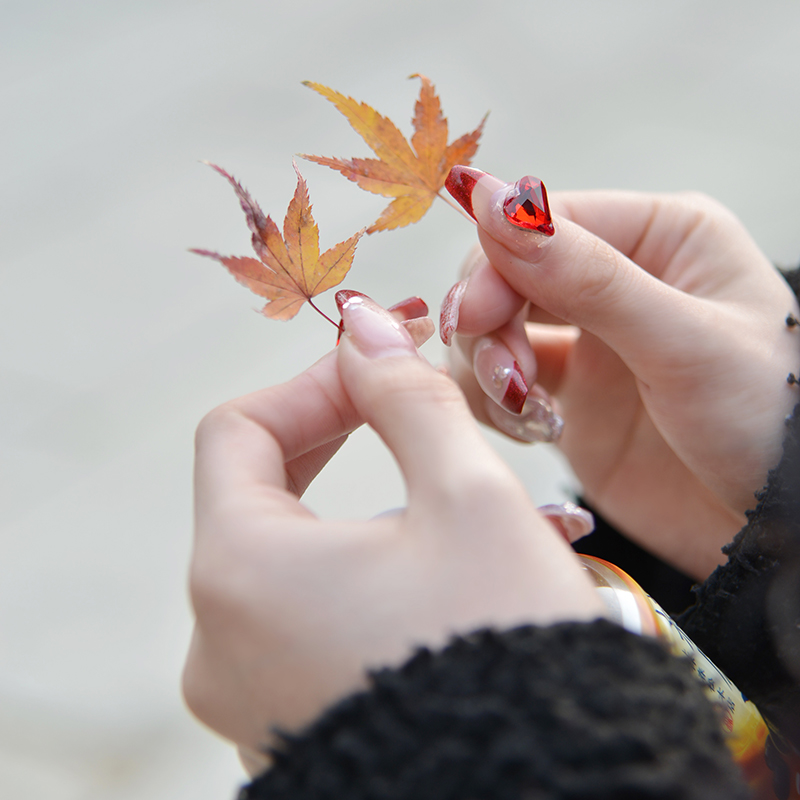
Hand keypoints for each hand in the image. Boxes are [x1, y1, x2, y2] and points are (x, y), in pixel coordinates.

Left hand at [182, 292, 603, 770]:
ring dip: (369, 510)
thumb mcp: (469, 498)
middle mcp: (220, 641)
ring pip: (297, 557)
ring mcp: (248, 691)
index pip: (239, 430)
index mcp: (241, 572)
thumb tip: (365, 328)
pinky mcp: (288, 720)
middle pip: (260, 493)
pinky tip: (440, 574)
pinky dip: (366, 576)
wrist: (552, 791)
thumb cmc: (507, 650)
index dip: (313, 385)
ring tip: (456, 504)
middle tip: (407, 407)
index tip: (383, 370)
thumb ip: (406, 397)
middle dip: (340, 438)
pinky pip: (312, 619)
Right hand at [442, 167, 799, 579]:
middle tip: (504, 374)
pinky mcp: (567, 399)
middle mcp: (616, 283)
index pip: (547, 222)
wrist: (774, 529)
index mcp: (660, 238)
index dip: (497, 262)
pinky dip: (494, 404)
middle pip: (507, 273)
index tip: (471, 313)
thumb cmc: (771, 422)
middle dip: (489, 323)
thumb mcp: (686, 342)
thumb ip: (588, 277)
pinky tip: (530, 428)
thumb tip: (493, 201)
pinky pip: (498, 385)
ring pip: (493, 330)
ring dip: (488, 368)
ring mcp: (588, 343)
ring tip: (525, 412)